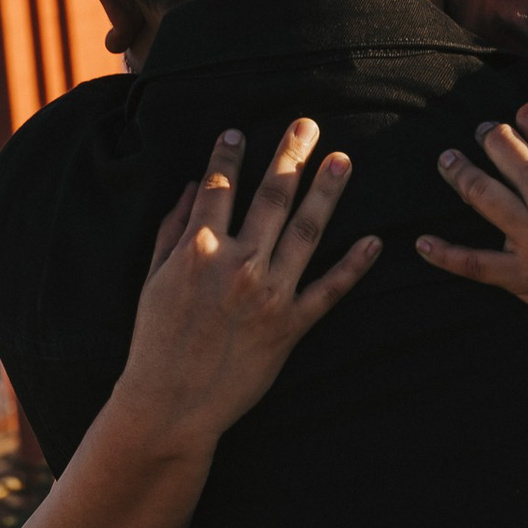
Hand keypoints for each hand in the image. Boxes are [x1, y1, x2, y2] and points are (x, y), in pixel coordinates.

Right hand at [115, 118, 378, 449]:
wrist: (171, 403)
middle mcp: (238, 265)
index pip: (218, 188)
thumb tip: (191, 186)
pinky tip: (374, 243)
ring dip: (327, 192)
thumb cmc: (155, 342)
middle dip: (290, 156)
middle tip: (308, 124)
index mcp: (199, 250)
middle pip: (271, 198)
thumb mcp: (153, 280)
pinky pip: (329, 290)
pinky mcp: (291, 326)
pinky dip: (354, 267)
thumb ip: (172, 230)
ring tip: (343, 161)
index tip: (239, 131)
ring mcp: (269, 295)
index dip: (229, 155)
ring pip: (306, 231)